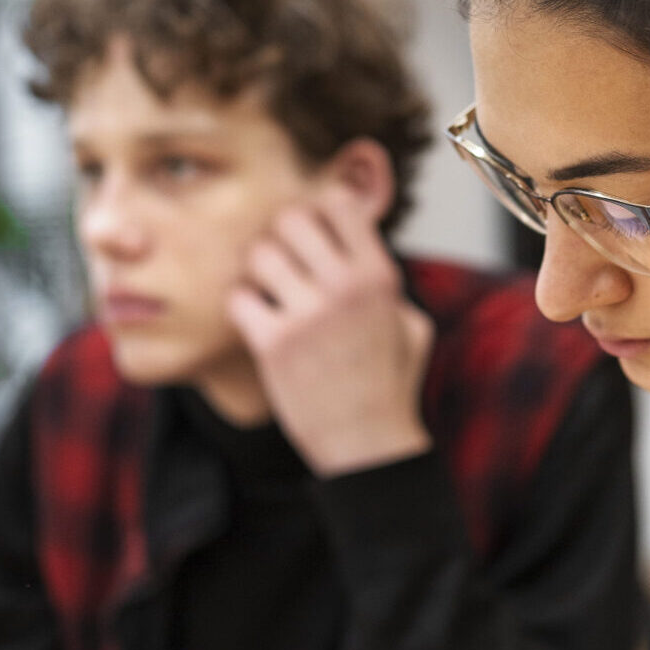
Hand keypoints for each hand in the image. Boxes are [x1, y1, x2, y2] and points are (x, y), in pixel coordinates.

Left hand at [225, 186, 434, 476]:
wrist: (367, 445)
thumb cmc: (389, 385)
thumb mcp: (411, 325)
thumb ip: (387, 284)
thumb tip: (360, 249)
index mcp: (379, 276)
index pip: (336, 204)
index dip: (318, 217)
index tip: (313, 243)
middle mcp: (345, 288)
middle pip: (290, 219)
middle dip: (282, 240)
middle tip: (283, 268)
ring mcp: (308, 315)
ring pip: (260, 254)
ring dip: (258, 273)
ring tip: (269, 296)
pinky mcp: (274, 344)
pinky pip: (238, 298)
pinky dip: (242, 310)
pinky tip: (257, 325)